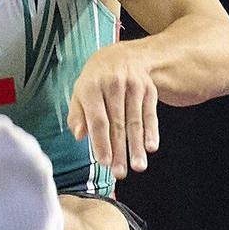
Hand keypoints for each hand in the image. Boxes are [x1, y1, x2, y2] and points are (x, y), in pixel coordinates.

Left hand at [66, 42, 159, 179]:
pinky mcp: (148, 89)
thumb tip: (78, 136)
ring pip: (135, 121)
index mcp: (91, 86)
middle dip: (120, 151)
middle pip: (117, 124)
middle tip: (120, 173)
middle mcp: (113, 84)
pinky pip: (150, 114)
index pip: (98, 120)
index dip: (101, 142)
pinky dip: (152, 132)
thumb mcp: (80, 91)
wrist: (122, 55)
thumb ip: (76, 114)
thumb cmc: (96, 80)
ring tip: (138, 167)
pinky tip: (151, 148)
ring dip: (137, 146)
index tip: (104, 162)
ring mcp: (133, 86)